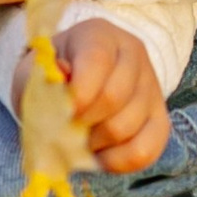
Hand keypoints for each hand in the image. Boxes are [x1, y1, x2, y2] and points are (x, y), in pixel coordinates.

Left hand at [15, 18, 171, 172]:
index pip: (96, 60)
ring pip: (129, 126)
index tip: (62, 111)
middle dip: (84, 121)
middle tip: (67, 127)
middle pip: (114, 97)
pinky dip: (119, 161)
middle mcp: (133, 55)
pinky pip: (147, 150)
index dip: (78, 92)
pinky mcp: (160, 120)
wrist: (76, 84)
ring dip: (97, 143)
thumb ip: (42, 78)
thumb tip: (63, 83)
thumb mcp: (36, 71)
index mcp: (99, 35)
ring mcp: (151, 87)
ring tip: (81, 138)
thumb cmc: (53, 77)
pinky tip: (100, 156)